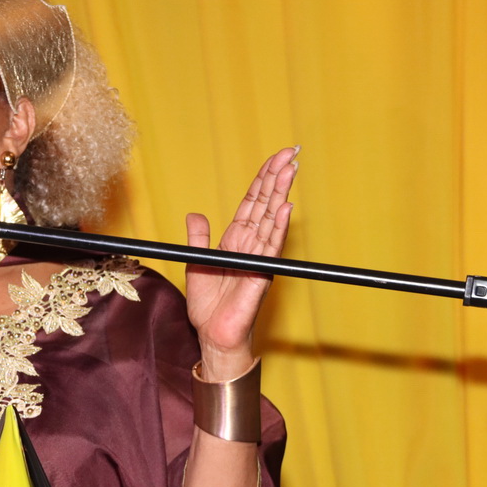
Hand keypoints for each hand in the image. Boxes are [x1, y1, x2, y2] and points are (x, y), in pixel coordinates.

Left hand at [185, 147, 297, 380]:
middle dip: (277, 178)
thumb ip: (198, 238)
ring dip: (281, 193)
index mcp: (236, 240)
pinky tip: (286, 207)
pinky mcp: (260, 273)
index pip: (252, 203)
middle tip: (291, 153)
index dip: (262, 180)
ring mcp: (258, 257)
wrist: (213, 333)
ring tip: (290, 169)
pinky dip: (279, 226)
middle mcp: (251, 245)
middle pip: (266, 205)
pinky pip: (271, 247)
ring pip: (272, 219)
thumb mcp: (196, 263)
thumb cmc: (208, 304)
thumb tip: (195, 215)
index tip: (274, 158)